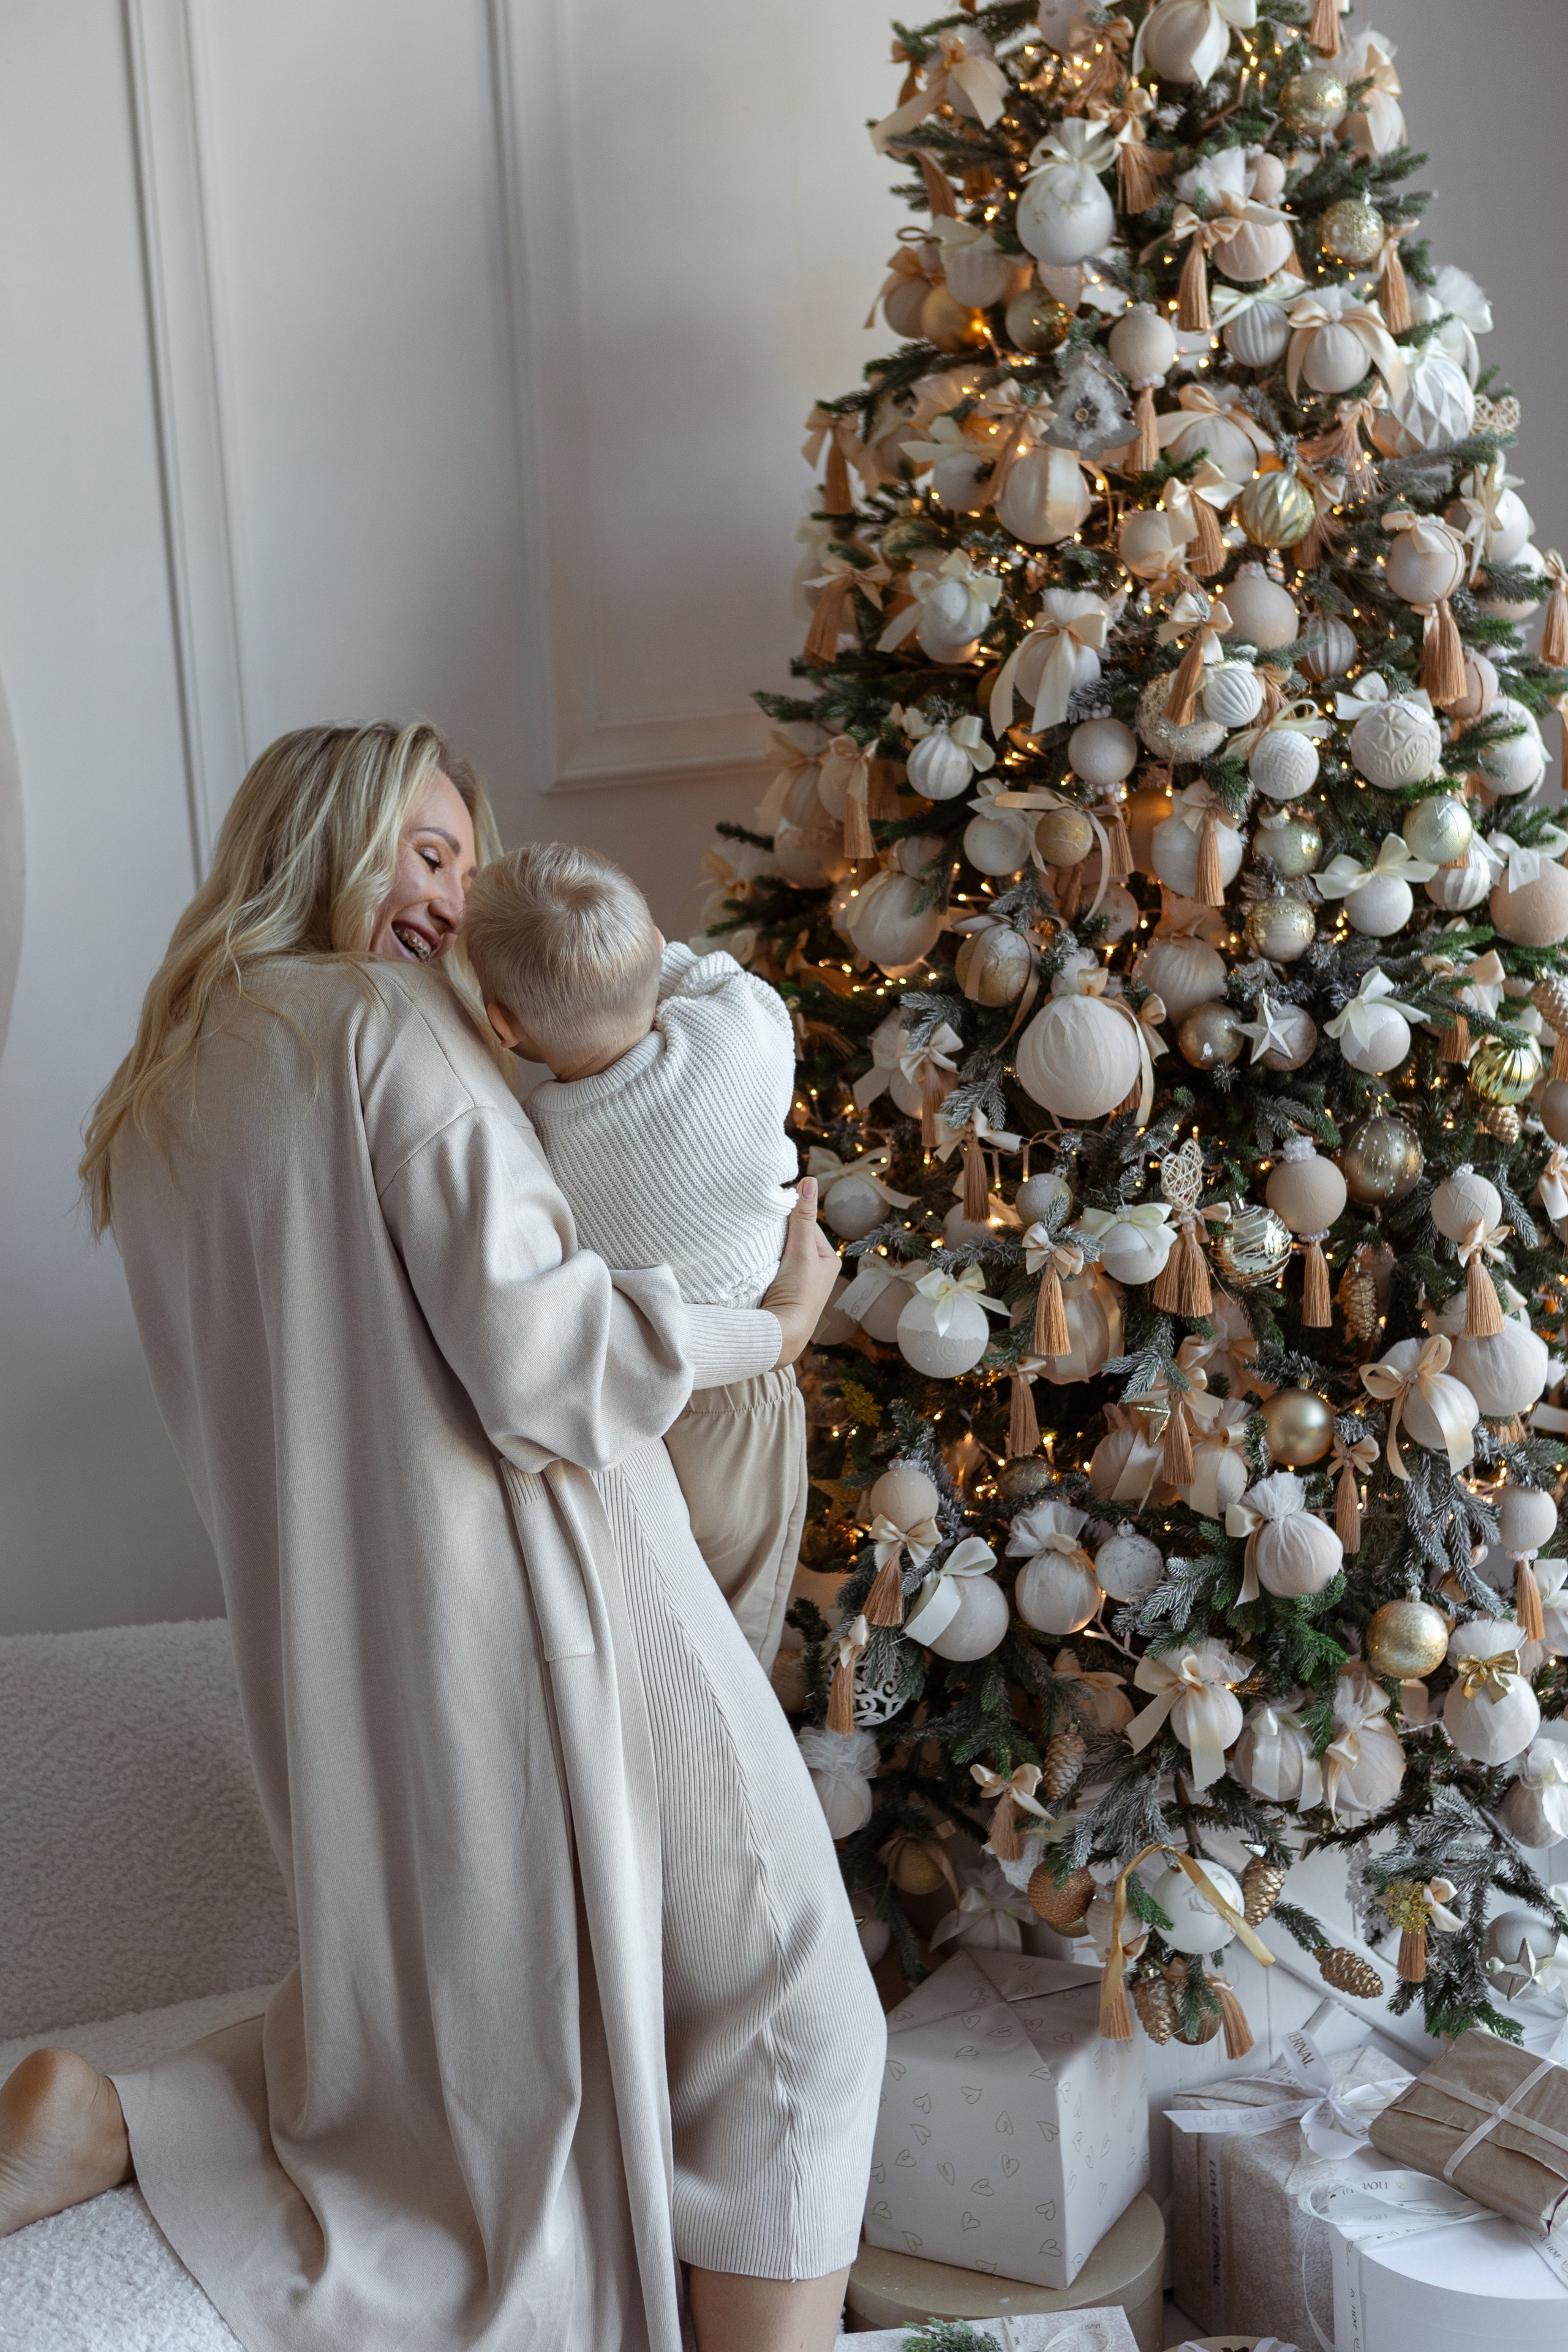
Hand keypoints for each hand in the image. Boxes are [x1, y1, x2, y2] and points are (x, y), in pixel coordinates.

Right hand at [763, 1179, 840, 1367]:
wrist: (780, 1333)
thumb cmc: (798, 1294)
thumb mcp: (801, 1252)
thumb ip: (802, 1218)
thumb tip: (809, 1181)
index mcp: (829, 1260)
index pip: (806, 1225)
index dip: (789, 1218)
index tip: (771, 1212)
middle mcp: (816, 1270)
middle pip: (791, 1238)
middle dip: (777, 1234)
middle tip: (760, 1227)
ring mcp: (797, 1281)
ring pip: (779, 1252)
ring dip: (766, 1247)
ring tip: (754, 1242)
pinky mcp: (779, 1290)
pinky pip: (769, 1266)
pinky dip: (761, 1261)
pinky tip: (751, 1259)